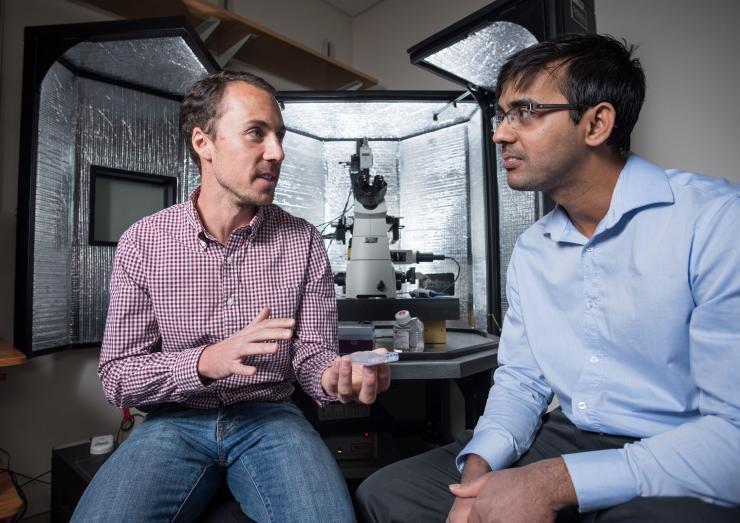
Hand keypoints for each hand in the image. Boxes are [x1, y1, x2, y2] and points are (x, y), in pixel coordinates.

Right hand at [197, 307, 293, 380]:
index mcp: (247, 333)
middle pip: (259, 334)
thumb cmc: (230, 345)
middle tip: (290, 333)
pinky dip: (245, 369)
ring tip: (277, 348)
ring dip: (262, 348)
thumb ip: (257, 321)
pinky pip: (237, 367)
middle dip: (275, 333)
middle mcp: (241, 340)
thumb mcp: (244, 332)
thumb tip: (268, 308)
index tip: (293, 322)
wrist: (208, 359)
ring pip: (249, 349)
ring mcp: (234, 352)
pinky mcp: (229, 365)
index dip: (278, 323)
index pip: (264, 325)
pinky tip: (254, 371)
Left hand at [320, 349, 390, 403]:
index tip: (381, 360)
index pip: (383, 383)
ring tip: (347, 359)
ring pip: (345, 390)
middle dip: (369, 381)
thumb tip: (382, 352)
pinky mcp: (333, 389)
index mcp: (375, 387)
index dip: (384, 372)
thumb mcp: (368, 358)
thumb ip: (375, 355)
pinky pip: (333, 383)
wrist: (339, 370)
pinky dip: (335, 371)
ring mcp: (346, 394)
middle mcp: (361, 394)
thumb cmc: (357, 366)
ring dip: (346, 374)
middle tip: (368, 365)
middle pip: (367, 396)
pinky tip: (338, 360)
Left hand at [448, 458, 576, 522]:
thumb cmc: (516, 481)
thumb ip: (468, 488)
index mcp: (479, 509)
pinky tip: (520, 519)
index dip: (481, 521)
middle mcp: (489, 519)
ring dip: (504, 522)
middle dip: (494, 521)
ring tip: (513, 515)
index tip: (493, 516)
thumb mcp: (489, 480)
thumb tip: (452, 489)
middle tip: (506, 514)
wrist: (541, 485)